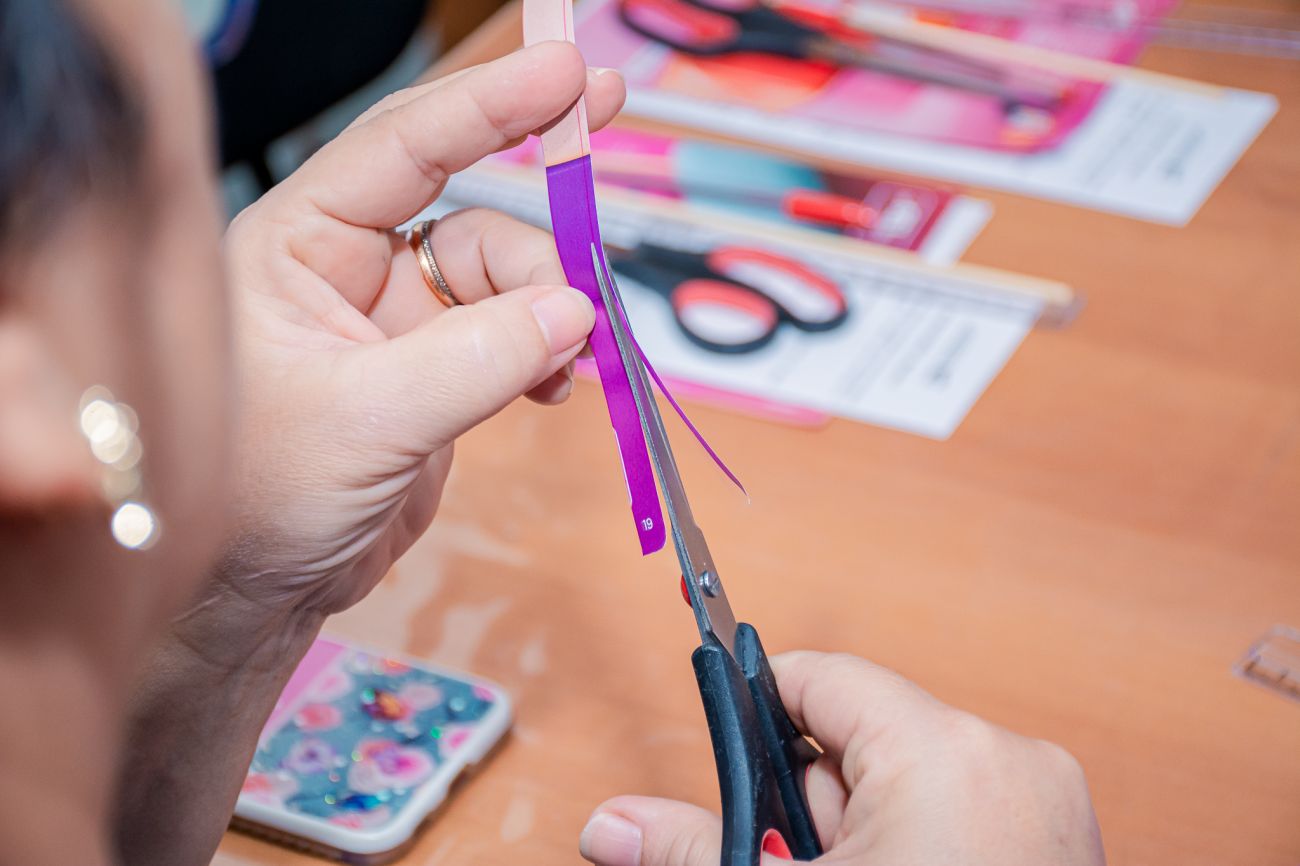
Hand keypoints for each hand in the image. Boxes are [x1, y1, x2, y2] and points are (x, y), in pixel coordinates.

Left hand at [205, 43, 623, 631]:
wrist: (259, 595)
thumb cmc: (261, 498)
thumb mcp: (367, 421)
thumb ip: (475, 359)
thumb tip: (575, 310)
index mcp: (297, 245)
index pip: (401, 147)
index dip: (488, 104)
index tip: (563, 73)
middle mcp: (348, 269)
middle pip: (471, 211)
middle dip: (540, 215)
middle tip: (604, 160)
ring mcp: (398, 323)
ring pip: (507, 280)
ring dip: (553, 309)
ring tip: (574, 359)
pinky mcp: (437, 373)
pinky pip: (516, 335)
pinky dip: (549, 352)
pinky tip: (557, 385)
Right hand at [579, 652, 1104, 865]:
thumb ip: (692, 849)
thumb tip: (611, 824)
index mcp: (946, 752)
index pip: (819, 678)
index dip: (755, 714)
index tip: (721, 758)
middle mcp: (1008, 762)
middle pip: (859, 741)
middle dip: (812, 808)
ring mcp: (1044, 807)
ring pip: (905, 788)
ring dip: (861, 839)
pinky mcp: (1058, 846)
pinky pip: (955, 819)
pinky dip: (913, 851)